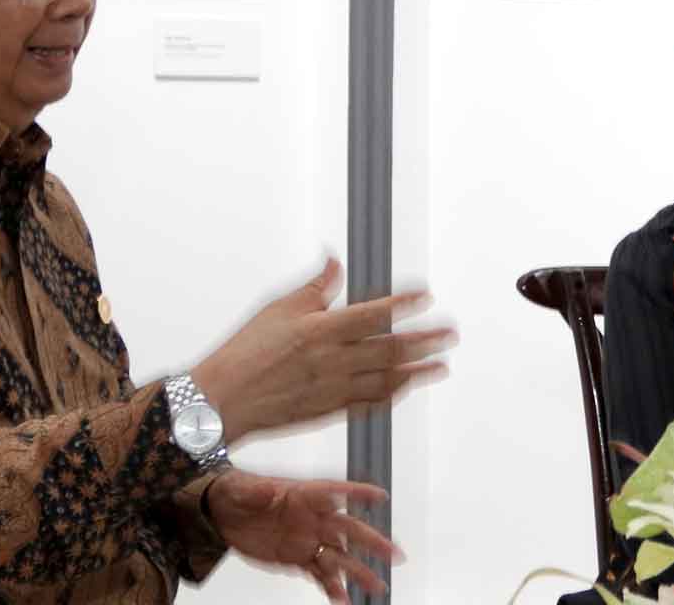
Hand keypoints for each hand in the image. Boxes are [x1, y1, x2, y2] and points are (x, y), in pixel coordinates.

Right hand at [192, 259, 456, 439]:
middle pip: (390, 348)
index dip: (403, 305)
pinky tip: (407, 386)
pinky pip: (370, 402)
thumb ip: (314, 287)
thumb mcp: (277, 308)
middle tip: (450, 334)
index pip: (373, 314)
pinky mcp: (329, 410)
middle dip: (425, 340)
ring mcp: (334, 388)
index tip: (426, 297)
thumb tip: (335, 262)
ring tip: (442, 364)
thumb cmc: (244, 353)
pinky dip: (393, 393)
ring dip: (418, 370)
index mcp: (321, 330)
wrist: (222, 400)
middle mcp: (333, 360)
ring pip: (387, 378)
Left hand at [204, 470, 400, 601]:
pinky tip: (344, 599)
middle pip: (348, 530)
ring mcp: (307, 539)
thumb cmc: (234, 492)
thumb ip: (257, 492)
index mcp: (303, 496)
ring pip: (340, 557)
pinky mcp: (297, 558)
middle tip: (393, 553)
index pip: (336, 492)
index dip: (358, 493)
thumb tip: (266, 492)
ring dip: (359, 571)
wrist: (220, 513)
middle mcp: (312, 518)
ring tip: (377, 586)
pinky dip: (333, 587)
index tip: (380, 497)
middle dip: (372, 542)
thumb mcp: (241, 489)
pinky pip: (320, 574)